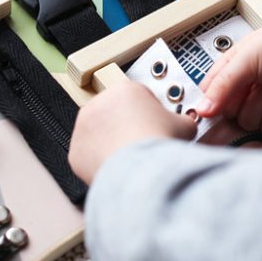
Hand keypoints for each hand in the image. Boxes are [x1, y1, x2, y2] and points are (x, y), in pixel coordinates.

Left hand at [69, 81, 195, 183]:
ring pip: (99, 135)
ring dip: (111, 144)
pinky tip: (118, 169)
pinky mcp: (75, 151)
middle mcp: (99, 104)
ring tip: (131, 159)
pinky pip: (89, 157)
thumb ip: (183, 121)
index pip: (138, 98)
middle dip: (127, 128)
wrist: (140, 170)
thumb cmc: (159, 143)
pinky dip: (101, 163)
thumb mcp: (184, 125)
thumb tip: (186, 126)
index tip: (155, 126)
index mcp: (125, 90)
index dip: (150, 114)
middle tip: (142, 144)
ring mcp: (83, 128)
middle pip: (115, 115)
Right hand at [196, 6, 261, 135]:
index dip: (212, 99)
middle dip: (241, 99)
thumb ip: (220, 85)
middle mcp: (250, 85)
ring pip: (248, 121)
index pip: (211, 91)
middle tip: (255, 84)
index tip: (215, 101)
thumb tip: (202, 109)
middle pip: (228, 111)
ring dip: (261, 103)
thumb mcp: (246, 58)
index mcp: (237, 66)